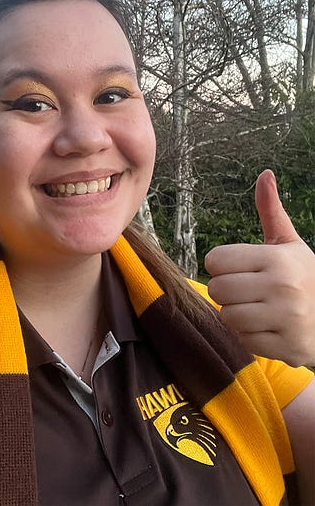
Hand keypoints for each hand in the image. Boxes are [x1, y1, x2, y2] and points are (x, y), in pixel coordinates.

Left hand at [205, 170, 314, 366]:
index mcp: (277, 259)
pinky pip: (244, 341)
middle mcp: (283, 287)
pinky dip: (252, 338)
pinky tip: (271, 329)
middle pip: (217, 289)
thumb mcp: (289, 245)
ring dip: (238, 316)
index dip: (223, 266)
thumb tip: (265, 174)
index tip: (243, 269)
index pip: (215, 260)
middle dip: (228, 292)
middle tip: (250, 292)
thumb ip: (271, 212)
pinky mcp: (288, 347)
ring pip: (227, 317)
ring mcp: (287, 319)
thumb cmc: (304, 277)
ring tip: (261, 310)